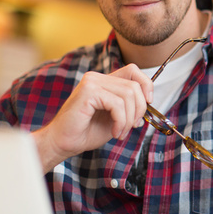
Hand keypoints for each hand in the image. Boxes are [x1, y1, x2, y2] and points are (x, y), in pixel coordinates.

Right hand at [33, 64, 153, 171]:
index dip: (146, 85)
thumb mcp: (116, 118)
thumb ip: (130, 108)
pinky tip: (115, 132)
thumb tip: (148, 104)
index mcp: (104, 81)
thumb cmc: (86, 132)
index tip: (148, 104)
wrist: (63, 143)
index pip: (133, 70)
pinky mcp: (88, 92)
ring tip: (121, 132)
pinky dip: (121, 121)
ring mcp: (92, 82)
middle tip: (131, 127)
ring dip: (130, 118)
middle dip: (139, 109)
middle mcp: (97, 77)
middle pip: (134, 85)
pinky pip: (117, 104)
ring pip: (128, 94)